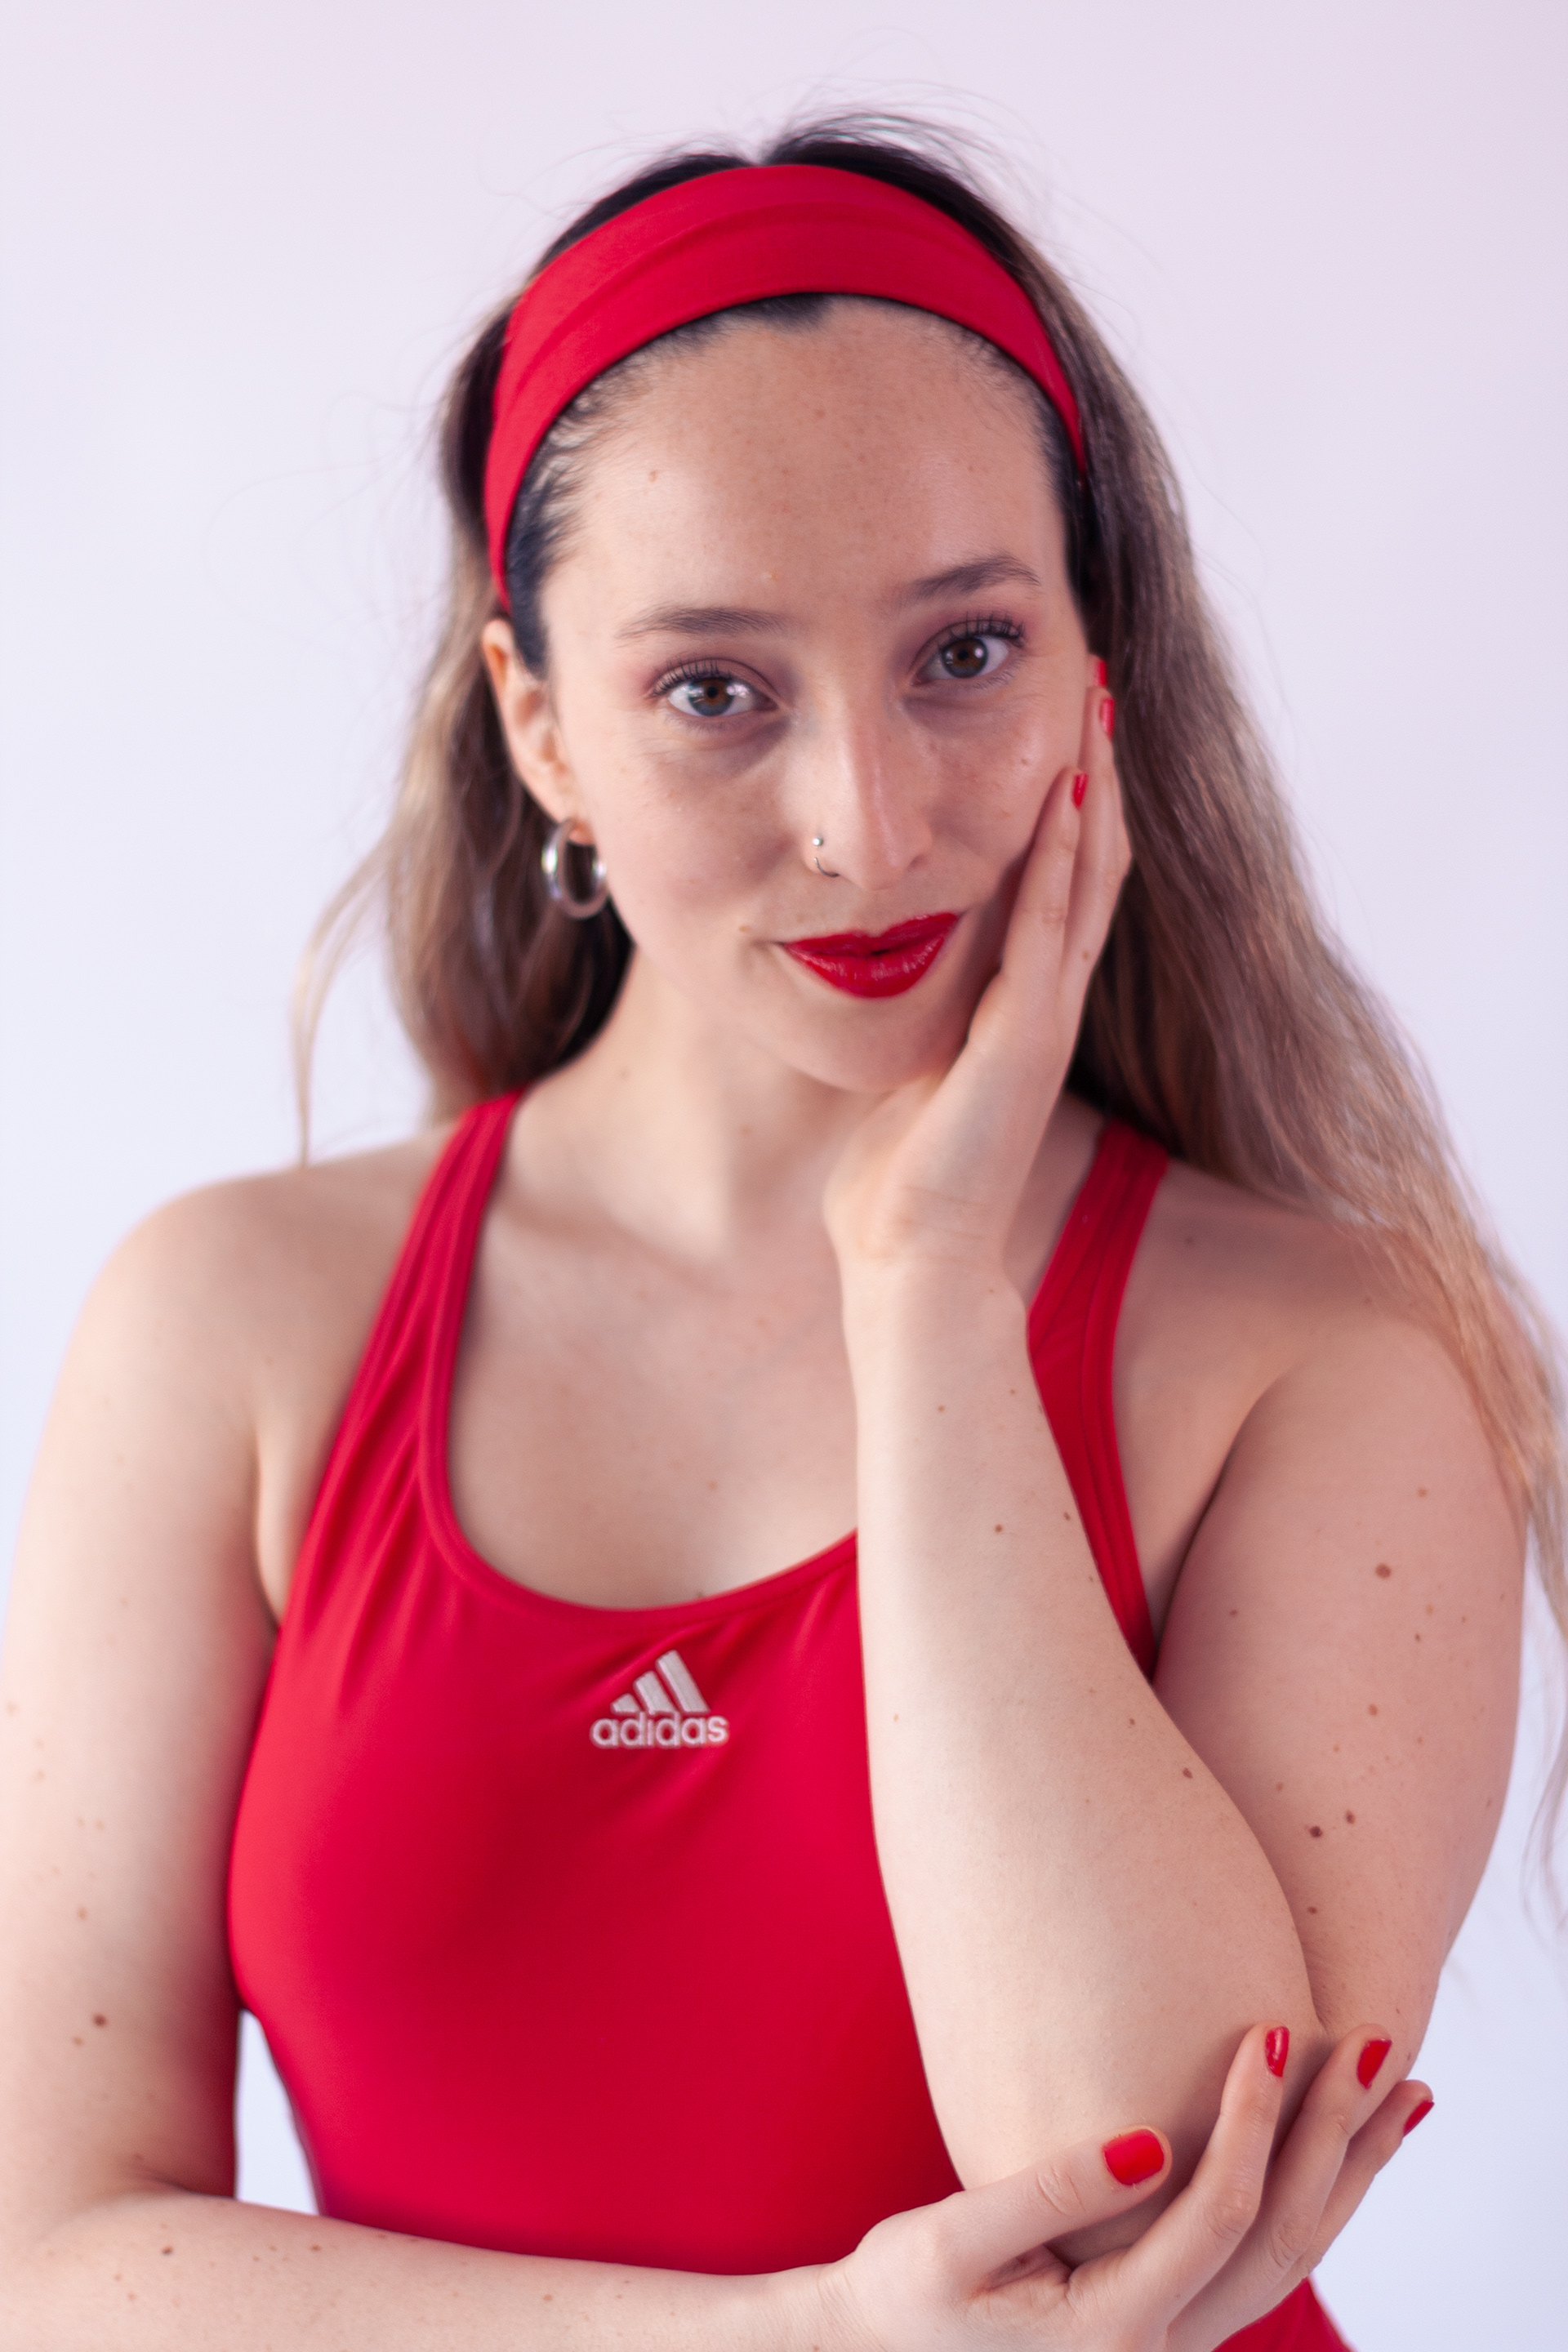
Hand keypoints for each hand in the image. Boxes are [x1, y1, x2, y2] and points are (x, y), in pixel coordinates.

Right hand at [813, 2024, 1430, 2351]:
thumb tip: (1151, 2142)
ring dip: (1349, 2168)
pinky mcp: (1173, 2317)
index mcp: (1115, 2330)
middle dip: (1336, 2138)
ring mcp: (1178, 2341)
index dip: (1250, 2121)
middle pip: (1284, 2239)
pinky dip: (1316, 2192)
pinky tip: (1337, 2141)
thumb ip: (1050, 2194)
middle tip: (1377, 2045)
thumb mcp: (951, 2242)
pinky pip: (1266, 2255)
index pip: (1217, 2214)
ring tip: (1400, 2089)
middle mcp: (1166, 2349)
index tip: (1268, 2030)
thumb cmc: (905, 2295)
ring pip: (1291, 2255)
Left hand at [824, 673, 1128, 1285]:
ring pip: (1087, 880)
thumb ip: (907, 1014)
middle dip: (1092, 768)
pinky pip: (1051, 932)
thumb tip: (862, 964)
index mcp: (1016, 1005)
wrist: (909, 1263)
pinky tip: (1065, 795)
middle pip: (1090, 860)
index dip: (1065, 799)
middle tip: (1094, 676)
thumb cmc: (893, 1183)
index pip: (1056, 880)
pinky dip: (1062, 862)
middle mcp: (1044, 1002)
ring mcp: (1044, 1019)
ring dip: (1092, 790)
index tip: (1057, 717)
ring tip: (1095, 704)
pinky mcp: (1026, 1041)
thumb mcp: (901, 1070)